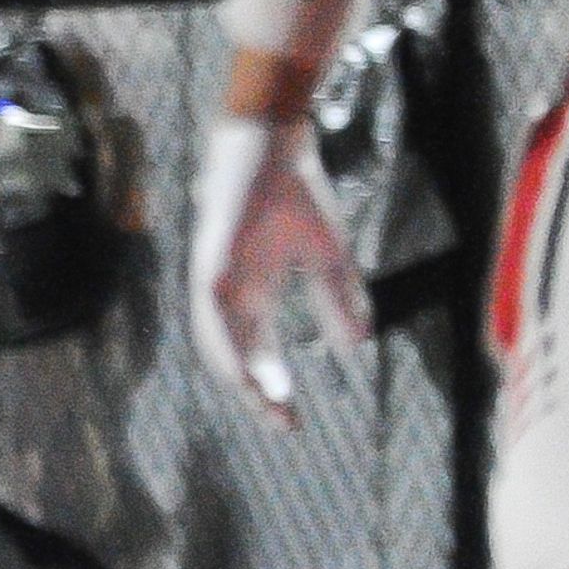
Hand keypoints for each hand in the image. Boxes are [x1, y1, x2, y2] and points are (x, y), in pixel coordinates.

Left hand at [187, 115, 369, 425]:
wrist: (274, 145)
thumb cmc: (296, 194)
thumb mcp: (327, 255)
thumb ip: (337, 299)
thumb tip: (357, 345)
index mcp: (253, 296)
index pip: (258, 353)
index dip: (273, 386)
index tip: (294, 420)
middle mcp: (229, 294)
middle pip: (234, 355)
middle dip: (255, 392)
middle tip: (281, 422)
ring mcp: (215, 278)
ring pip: (218, 340)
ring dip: (239, 374)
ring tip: (263, 402)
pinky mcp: (210, 260)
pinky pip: (212, 310)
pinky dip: (225, 340)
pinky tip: (240, 364)